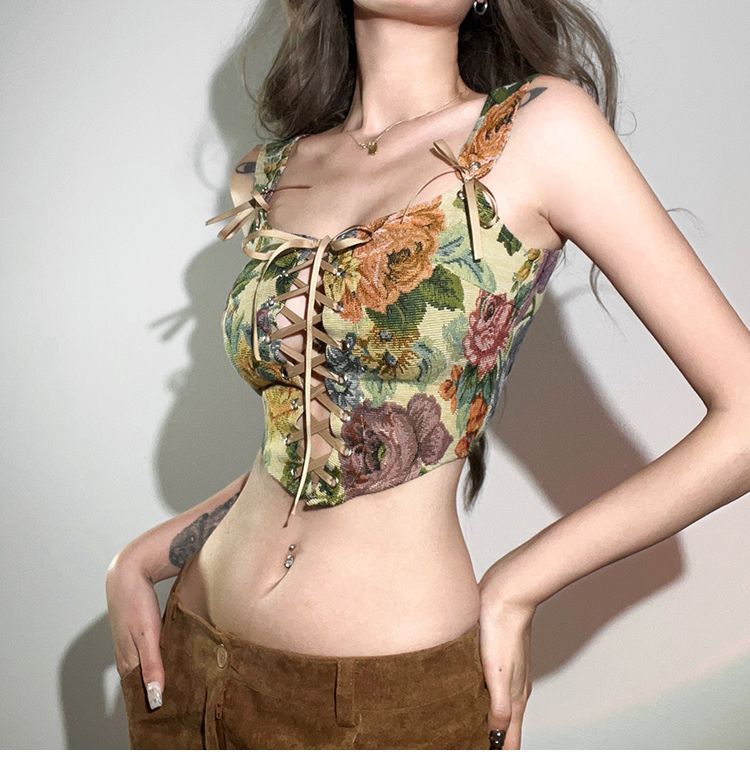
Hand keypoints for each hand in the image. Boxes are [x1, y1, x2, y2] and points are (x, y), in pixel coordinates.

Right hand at [105, 547, 165, 709]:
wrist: (129, 572)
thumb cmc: (136, 603)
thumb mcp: (148, 635)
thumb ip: (152, 665)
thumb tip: (155, 698)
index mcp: (128, 660)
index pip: (139, 692)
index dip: (152, 704)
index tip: (168, 718)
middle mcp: (127, 655)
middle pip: (143, 682)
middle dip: (157, 694)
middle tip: (179, 707)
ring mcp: (132, 643)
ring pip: (147, 668)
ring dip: (160, 677)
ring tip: (179, 689)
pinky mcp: (140, 631)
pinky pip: (150, 654)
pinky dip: (161, 661)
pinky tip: (173, 662)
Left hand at [478, 566, 536, 749]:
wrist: (507, 593)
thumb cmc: (503, 628)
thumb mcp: (497, 672)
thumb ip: (499, 706)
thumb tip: (495, 734)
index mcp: (515, 697)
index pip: (511, 739)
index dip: (499, 753)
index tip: (483, 759)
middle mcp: (514, 688)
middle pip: (506, 727)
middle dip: (492, 743)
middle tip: (468, 748)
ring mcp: (506, 672)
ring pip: (498, 707)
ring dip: (486, 722)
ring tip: (467, 731)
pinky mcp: (496, 657)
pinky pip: (490, 687)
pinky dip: (481, 700)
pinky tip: (467, 695)